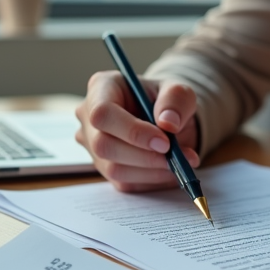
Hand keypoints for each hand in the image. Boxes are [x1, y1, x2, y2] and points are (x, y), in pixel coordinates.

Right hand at [75, 70, 199, 191]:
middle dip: (144, 155)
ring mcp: (92, 145)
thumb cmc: (166, 100)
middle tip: (176, 157)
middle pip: (103, 145)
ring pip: (114, 168)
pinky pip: (124, 182)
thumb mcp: (179, 91)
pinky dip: (152, 179)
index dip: (132, 131)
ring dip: (151, 170)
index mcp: (101, 88)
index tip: (164, 141)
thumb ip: (176, 100)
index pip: (103, 113)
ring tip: (181, 162)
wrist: (166, 119)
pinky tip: (171, 170)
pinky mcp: (104, 168)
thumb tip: (169, 123)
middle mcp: (88, 117)